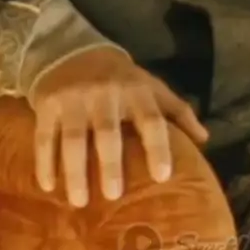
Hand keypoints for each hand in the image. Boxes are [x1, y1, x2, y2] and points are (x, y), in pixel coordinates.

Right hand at [32, 47, 208, 207]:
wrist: (71, 49)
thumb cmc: (119, 78)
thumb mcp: (150, 86)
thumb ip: (177, 111)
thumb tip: (204, 140)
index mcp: (135, 91)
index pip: (151, 120)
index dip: (158, 147)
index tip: (162, 177)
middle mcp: (104, 94)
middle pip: (107, 132)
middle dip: (109, 163)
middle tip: (113, 195)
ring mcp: (73, 98)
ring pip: (73, 138)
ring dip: (74, 170)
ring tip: (79, 201)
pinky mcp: (48, 104)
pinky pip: (45, 136)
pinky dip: (45, 162)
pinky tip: (47, 186)